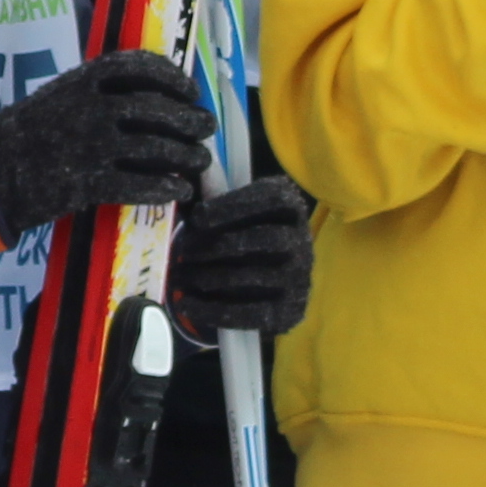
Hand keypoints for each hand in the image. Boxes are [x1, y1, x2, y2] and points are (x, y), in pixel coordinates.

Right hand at [0, 49, 214, 232]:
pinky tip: (178, 191)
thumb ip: (102, 89)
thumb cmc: (33, 128)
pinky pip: (138, 184)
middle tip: (205, 128)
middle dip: (190, 120)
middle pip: (157, 109)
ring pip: (155, 148)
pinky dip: (165, 188)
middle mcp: (92, 107)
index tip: (190, 91)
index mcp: (85, 79)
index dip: (174, 79)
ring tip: (199, 161)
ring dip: (186, 156)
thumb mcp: (63, 92)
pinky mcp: (86, 182)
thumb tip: (156, 94)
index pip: (141, 67)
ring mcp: (90, 145)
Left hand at [163, 175, 316, 337]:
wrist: (262, 282)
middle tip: (184, 252)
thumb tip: (193, 173)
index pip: (272, 199)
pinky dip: (215, 310)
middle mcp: (303, 241)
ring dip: (213, 277)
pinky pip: (254, 313)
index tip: (197, 217)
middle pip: (268, 239)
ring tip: (181, 277)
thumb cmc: (236, 233)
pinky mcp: (290, 311)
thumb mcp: (227, 209)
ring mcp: (300, 278)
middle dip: (221, 245)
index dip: (234, 206)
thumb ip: (211, 190)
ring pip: (259, 276)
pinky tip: (186, 304)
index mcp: (290, 207)